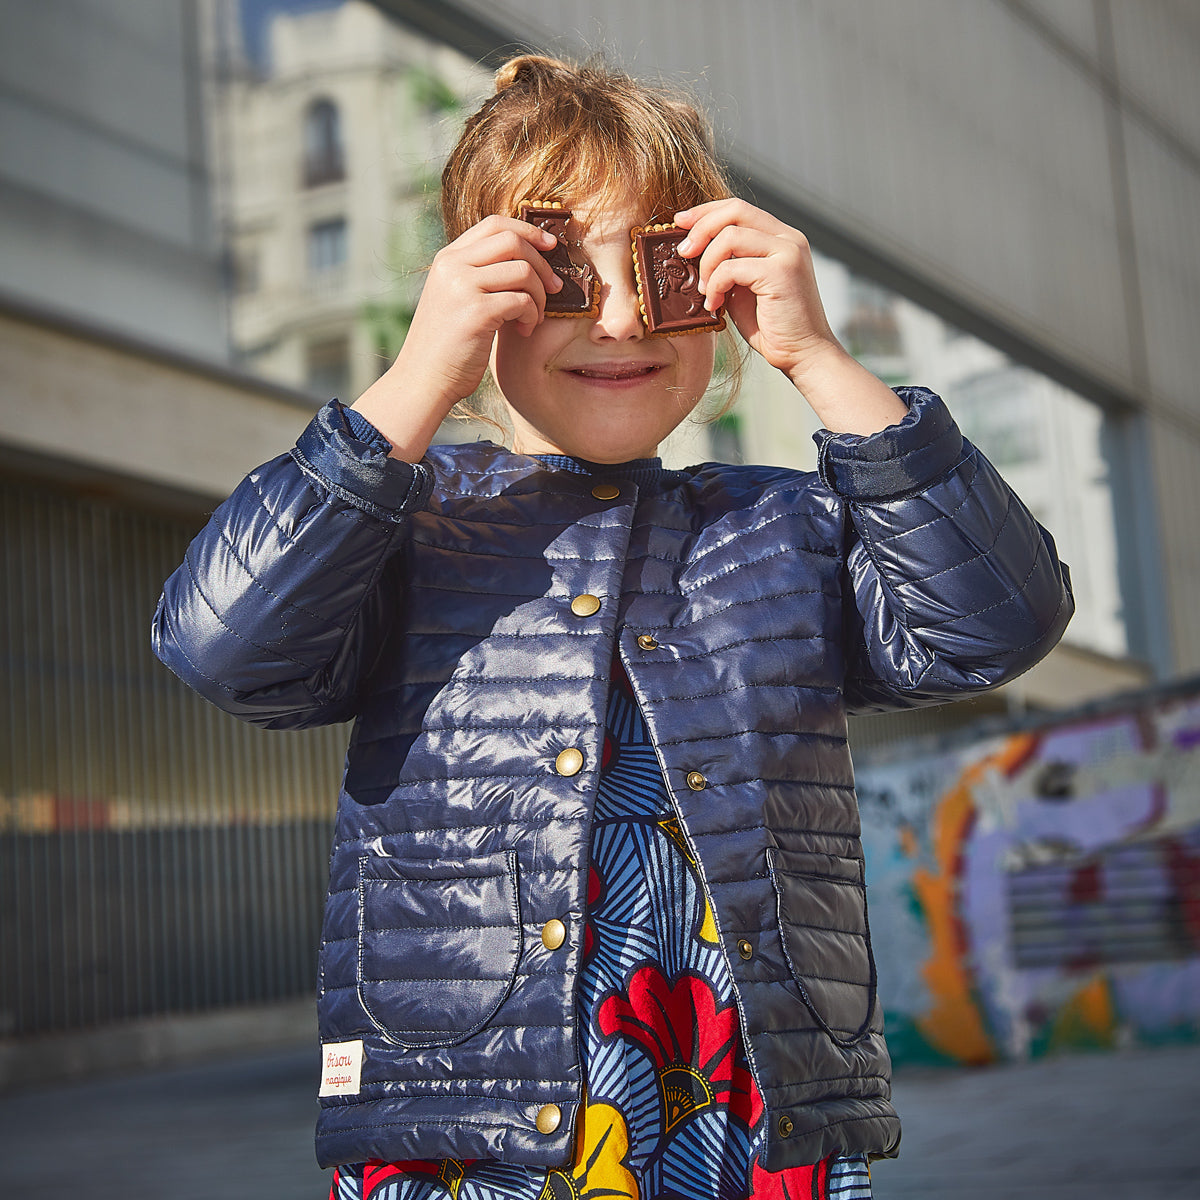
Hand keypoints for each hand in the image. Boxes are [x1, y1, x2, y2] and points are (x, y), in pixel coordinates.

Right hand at [352, 216, 562, 458]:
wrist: (423, 380)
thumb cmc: (446, 346)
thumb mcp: (455, 299)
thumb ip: (479, 276)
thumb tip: (525, 261)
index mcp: (447, 259)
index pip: (494, 224)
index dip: (529, 230)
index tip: (551, 245)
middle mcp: (452, 266)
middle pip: (513, 240)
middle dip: (543, 263)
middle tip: (554, 288)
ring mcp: (462, 287)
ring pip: (523, 271)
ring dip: (539, 296)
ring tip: (533, 318)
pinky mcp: (476, 312)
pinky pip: (522, 301)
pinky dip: (532, 316)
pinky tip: (524, 332)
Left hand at [675, 199, 906, 433]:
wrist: (803, 355)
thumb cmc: (772, 327)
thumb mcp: (744, 288)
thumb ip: (729, 265)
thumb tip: (693, 250)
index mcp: (782, 238)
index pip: (739, 208)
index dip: (706, 212)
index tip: (680, 223)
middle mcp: (789, 238)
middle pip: (734, 211)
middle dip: (700, 228)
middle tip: (682, 253)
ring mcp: (788, 252)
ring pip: (730, 236)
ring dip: (707, 264)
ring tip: (704, 291)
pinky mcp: (781, 272)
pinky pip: (732, 267)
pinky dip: (715, 285)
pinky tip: (715, 305)